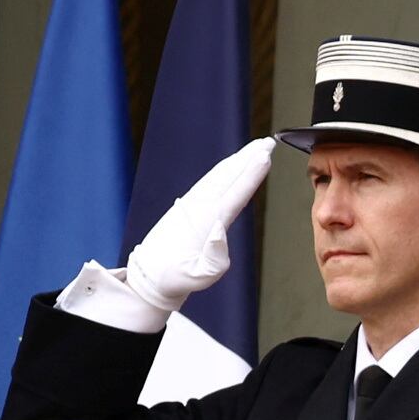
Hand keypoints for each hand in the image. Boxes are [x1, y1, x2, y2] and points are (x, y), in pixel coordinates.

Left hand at [124, 135, 274, 311]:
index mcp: (207, 221)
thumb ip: (215, 258)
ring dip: (238, 159)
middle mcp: (200, 207)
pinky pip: (210, 181)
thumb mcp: (200, 276)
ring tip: (256, 147)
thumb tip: (221, 230)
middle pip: (228, 176)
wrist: (150, 275)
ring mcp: (193, 204)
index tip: (265, 156)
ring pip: (219, 175)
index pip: (235, 193)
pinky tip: (233, 164)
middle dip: (248, 157)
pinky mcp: (188, 205)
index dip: (251, 174)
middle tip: (268, 142)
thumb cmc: (178, 277)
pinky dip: (225, 169)